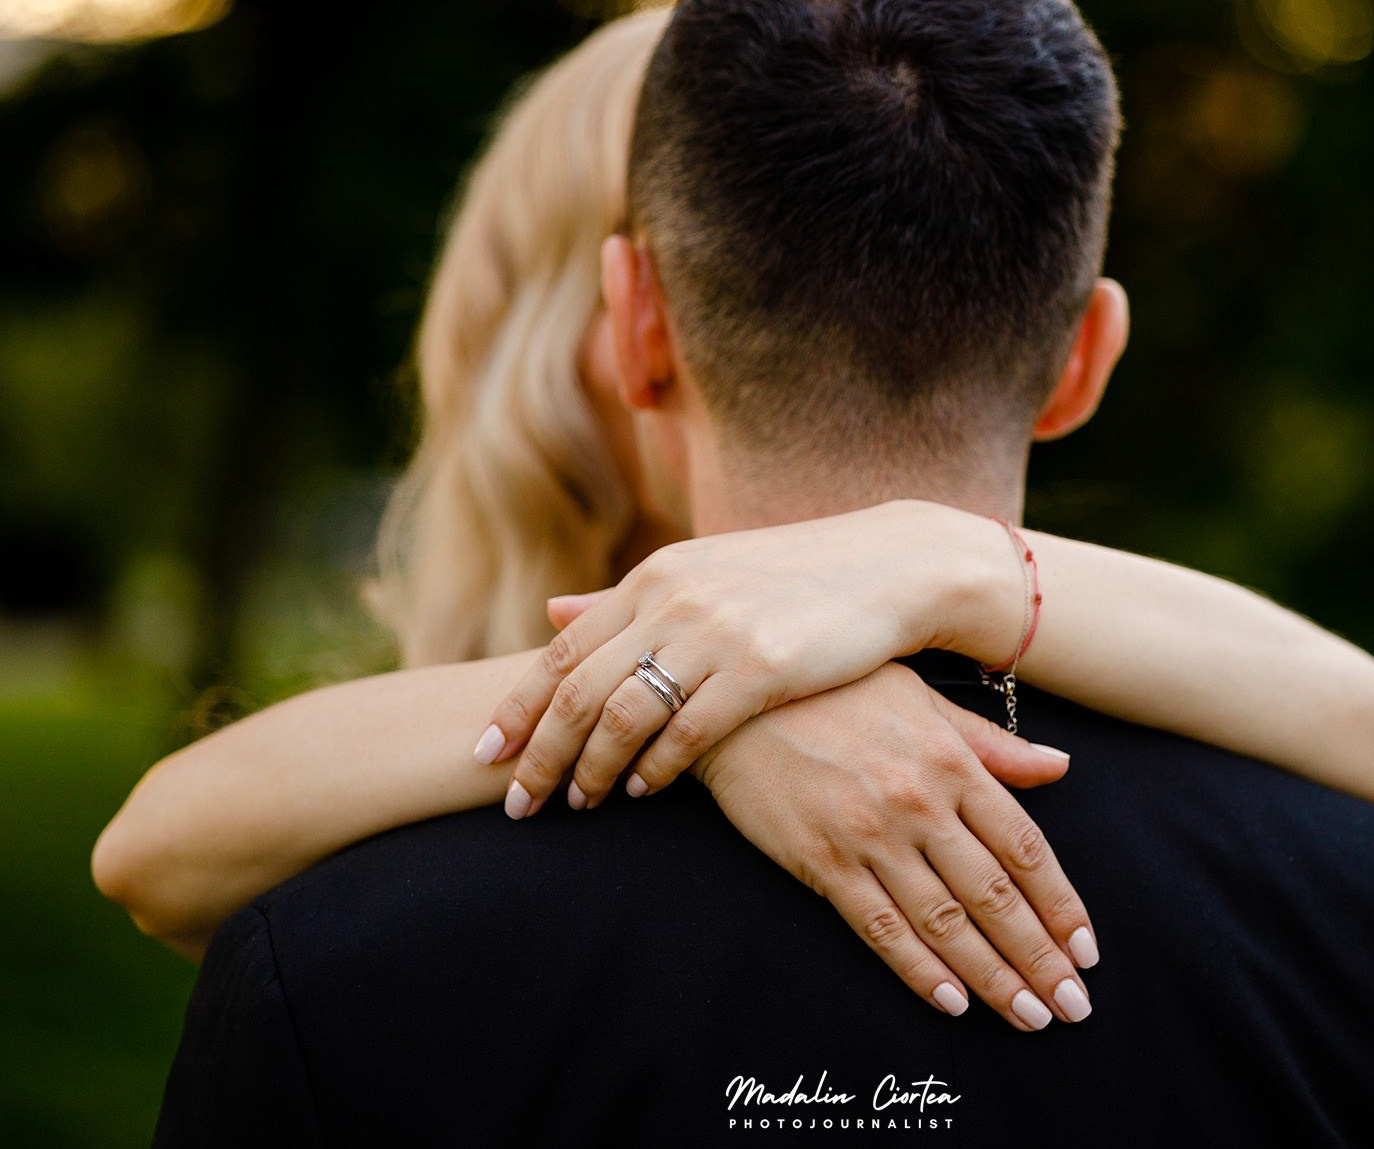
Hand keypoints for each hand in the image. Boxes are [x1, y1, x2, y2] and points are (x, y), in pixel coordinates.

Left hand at [472, 501, 1020, 813]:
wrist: (889, 567)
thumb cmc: (792, 578)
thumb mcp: (701, 574)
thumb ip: (625, 602)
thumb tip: (551, 615)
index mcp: (654, 578)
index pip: (562, 654)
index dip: (516, 708)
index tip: (484, 755)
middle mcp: (673, 600)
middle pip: (577, 692)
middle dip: (538, 756)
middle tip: (516, 805)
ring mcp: (716, 634)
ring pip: (623, 716)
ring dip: (592, 769)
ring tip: (579, 806)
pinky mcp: (761, 669)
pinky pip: (688, 732)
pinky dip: (655, 768)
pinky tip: (642, 792)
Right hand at [695, 664, 1098, 1030]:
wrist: (736, 696)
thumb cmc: (836, 688)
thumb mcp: (922, 699)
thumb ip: (991, 743)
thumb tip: (1060, 767)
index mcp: (952, 761)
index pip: (1024, 847)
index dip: (1061, 904)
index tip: (1086, 949)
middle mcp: (919, 803)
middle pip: (995, 895)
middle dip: (1040, 958)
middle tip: (1073, 1007)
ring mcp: (869, 836)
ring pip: (945, 922)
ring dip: (994, 977)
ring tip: (1031, 1017)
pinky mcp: (820, 861)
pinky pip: (880, 928)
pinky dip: (920, 970)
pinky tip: (954, 1003)